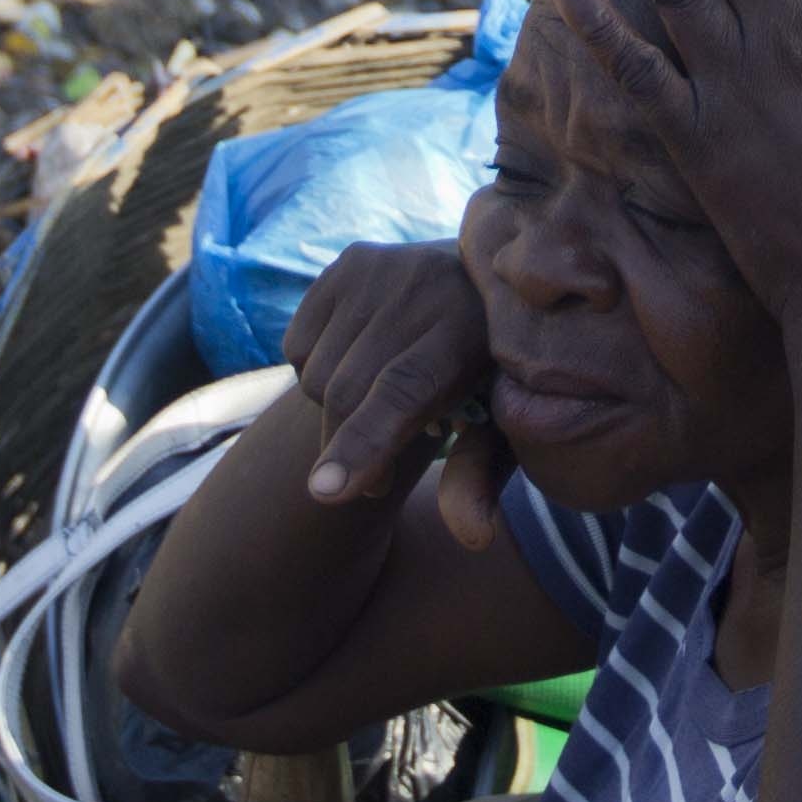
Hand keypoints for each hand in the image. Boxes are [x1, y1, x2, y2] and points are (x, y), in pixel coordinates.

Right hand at [285, 240, 508, 551]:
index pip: (403, 392)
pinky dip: (318, 369)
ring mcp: (383, 268)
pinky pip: (297, 347)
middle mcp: (425, 287)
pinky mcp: (349, 262)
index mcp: (472, 331)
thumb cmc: (497, 374)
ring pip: (316, 376)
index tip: (324, 492)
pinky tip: (364, 360)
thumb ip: (481, 479)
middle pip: (347, 392)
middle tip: (376, 479)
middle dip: (346, 451)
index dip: (364, 443)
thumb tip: (473, 539)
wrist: (488, 284)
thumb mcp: (504, 427)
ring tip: (381, 402)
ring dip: (336, 410)